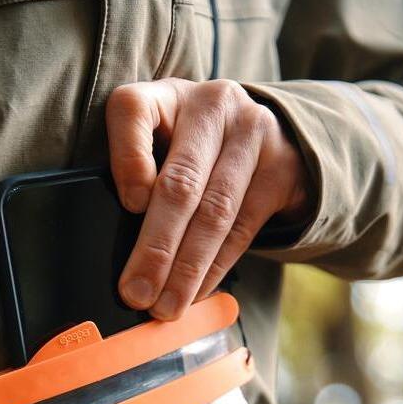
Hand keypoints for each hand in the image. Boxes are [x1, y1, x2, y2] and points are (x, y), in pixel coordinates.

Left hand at [107, 78, 313, 319]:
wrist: (271, 137)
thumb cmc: (192, 151)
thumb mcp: (162, 145)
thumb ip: (140, 179)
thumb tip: (121, 258)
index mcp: (166, 96)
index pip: (133, 111)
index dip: (128, 158)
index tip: (129, 205)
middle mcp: (212, 106)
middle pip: (180, 183)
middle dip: (156, 248)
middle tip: (135, 293)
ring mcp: (253, 135)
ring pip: (215, 213)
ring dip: (186, 270)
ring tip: (165, 307)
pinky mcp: (281, 169)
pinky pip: (242, 230)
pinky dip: (214, 269)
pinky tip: (195, 294)